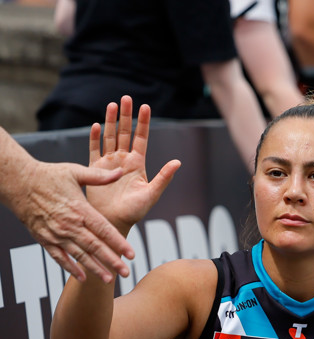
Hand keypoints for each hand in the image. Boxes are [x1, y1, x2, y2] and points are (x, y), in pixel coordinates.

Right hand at [13, 159, 136, 283]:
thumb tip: (120, 172)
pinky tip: (81, 277)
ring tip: (108, 279)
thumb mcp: (74, 172)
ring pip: (79, 255)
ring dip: (94, 268)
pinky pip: (59, 257)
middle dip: (111, 261)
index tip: (131, 254)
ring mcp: (57, 234)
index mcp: (80, 209)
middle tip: (126, 272)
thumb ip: (99, 176)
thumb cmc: (47, 175)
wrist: (18, 182)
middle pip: (95, 247)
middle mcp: (70, 225)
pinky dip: (70, 268)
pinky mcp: (45, 239)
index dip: (118, 243)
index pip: (104, 230)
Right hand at [87, 95, 180, 237]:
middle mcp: (123, 161)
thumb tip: (178, 162)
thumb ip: (164, 177)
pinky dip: (94, 138)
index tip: (145, 106)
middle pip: (124, 133)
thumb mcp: (151, 194)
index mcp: (137, 164)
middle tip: (126, 98)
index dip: (143, 123)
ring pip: (109, 137)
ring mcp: (108, 164)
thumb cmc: (134, 212)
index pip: (141, 139)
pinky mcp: (94, 170)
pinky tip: (96, 125)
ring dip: (110, 121)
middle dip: (126, 116)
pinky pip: (94, 150)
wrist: (113, 223)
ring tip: (112, 104)